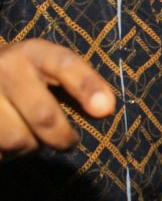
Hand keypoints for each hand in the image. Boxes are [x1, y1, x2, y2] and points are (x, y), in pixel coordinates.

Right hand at [0, 39, 115, 158]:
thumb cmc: (27, 77)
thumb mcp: (52, 70)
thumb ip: (81, 86)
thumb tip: (105, 108)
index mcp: (34, 52)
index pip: (65, 65)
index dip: (87, 87)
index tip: (106, 109)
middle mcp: (5, 67)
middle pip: (43, 115)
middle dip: (62, 136)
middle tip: (70, 142)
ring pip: (16, 140)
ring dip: (30, 146)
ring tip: (29, 133)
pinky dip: (7, 154)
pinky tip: (6, 136)